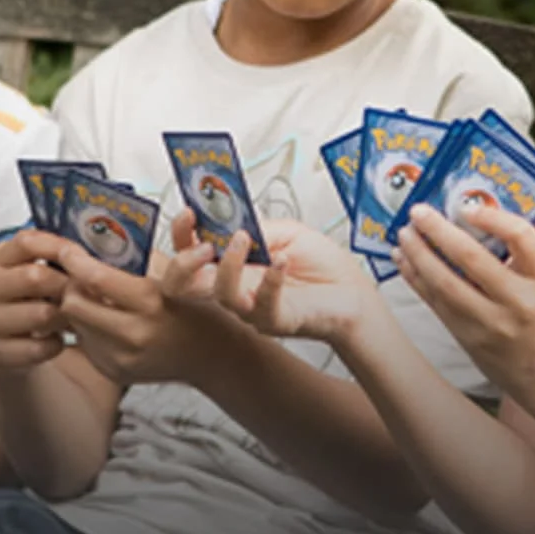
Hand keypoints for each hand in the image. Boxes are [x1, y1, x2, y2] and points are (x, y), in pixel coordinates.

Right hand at [0, 229, 70, 372]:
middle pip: (34, 276)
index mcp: (1, 260)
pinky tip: (57, 340)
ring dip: (64, 318)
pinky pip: (38, 347)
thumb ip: (65, 259)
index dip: (57, 247)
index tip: (80, 258)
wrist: (16, 343)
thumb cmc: (41, 297)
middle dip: (66, 286)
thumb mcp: (50, 272)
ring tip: (71, 318)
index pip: (26, 242)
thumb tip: (87, 259)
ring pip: (40, 314)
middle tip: (82, 295)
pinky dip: (55, 344)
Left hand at [56, 241, 238, 387]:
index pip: (97, 279)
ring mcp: (123, 358)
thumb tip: (156, 221)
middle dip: (72, 286)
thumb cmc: (200, 309)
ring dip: (79, 307)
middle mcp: (135, 334)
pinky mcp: (116, 372)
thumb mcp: (184, 273)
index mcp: (153, 302)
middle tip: (78, 275)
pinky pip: (86, 345)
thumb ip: (162, 246)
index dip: (75, 261)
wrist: (215, 357)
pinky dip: (90, 328)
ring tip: (93, 296)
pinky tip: (106, 319)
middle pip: (74, 305)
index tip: (68, 250)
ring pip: (75, 325)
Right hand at [174, 216, 376, 342]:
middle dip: (182, 263)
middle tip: (202, 244)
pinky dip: (272, 280)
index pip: (189, 251)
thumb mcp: (286, 232)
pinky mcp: (275, 321)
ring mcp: (251, 307)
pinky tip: (283, 261)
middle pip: (182, 286)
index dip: (181, 233)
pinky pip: (263, 306)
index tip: (190, 212)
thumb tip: (232, 223)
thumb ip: (257, 228)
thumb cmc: (321, 266)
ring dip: (228, 265)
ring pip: (221, 296)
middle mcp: (234, 287)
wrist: (353, 293)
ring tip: (244, 239)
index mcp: (232, 263)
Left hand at [396, 204, 534, 407]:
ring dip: (418, 255)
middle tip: (417, 212)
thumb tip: (467, 215)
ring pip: (445, 283)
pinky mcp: (467, 338)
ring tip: (404, 234)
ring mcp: (490, 323)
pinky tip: (403, 260)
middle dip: (438, 231)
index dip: (493, 218)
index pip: (522, 238)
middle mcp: (518, 301)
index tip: (467, 206)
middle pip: (471, 258)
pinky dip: (415, 278)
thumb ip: (516, 252)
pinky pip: (435, 303)